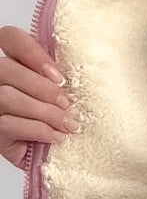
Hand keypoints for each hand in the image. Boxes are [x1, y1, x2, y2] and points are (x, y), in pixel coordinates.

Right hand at [0, 25, 81, 169]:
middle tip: (67, 103)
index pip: (10, 38)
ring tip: (68, 124)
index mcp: (15, 64)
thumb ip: (62, 76)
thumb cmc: (63, 121)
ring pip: (7, 96)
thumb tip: (87, 60)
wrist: (61, 161)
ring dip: (45, 112)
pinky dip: (37, 130)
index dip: (32, 51)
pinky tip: (56, 137)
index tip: (59, 75)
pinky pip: (8, 124)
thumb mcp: (65, 93)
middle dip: (43, 88)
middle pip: (7, 68)